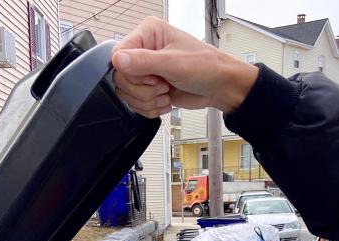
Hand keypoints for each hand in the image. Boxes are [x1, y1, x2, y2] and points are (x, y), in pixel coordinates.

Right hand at [111, 17, 258, 117]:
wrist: (220, 87)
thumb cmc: (206, 66)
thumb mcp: (174, 63)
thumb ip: (144, 61)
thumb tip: (118, 59)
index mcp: (148, 33)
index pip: (118, 55)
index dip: (132, 73)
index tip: (151, 76)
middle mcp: (144, 50)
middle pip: (121, 78)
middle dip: (143, 90)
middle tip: (162, 84)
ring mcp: (146, 71)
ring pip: (127, 94)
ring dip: (148, 101)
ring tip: (166, 92)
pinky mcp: (150, 89)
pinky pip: (137, 104)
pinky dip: (152, 108)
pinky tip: (166, 100)